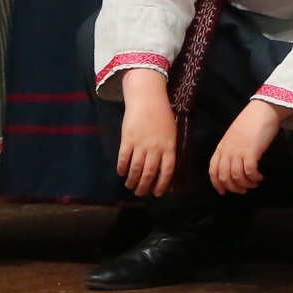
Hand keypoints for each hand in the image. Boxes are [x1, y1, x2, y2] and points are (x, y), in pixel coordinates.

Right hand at [115, 72, 177, 197]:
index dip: (162, 184)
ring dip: (132, 180)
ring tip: (129, 186)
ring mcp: (140, 144)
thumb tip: (163, 168)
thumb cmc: (162, 115)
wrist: (147, 99)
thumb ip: (168, 149)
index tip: (157, 193)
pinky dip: (122, 168)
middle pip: (150, 173)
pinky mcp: (127, 140)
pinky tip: (121, 173)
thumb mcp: (171, 132)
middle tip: (140, 193)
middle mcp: (155, 148)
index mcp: (169, 146)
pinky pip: (123, 159)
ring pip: (135, 169)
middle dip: (144, 186)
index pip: (167, 170)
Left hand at [208, 98, 284, 194]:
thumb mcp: (233, 136)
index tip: (223, 192)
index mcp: (221, 147)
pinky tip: (260, 177)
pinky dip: (254, 178)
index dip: (217, 184)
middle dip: (233, 187)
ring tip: (253, 184)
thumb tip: (233, 163)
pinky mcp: (251, 152)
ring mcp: (238, 151)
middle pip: (224, 176)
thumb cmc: (249, 121)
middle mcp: (227, 151)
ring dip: (245, 184)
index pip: (213, 170)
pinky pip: (249, 171)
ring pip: (236, 176)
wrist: (262, 110)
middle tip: (243, 190)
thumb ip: (230, 148)